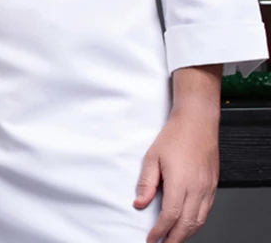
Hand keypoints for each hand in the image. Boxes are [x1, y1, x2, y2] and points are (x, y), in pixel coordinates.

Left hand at [134, 106, 219, 242]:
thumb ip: (146, 182)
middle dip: (174, 238)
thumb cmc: (174, 136)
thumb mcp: (152, 157)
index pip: (170, 216)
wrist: (197, 123)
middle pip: (187, 224)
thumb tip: (139, 203)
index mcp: (180, 182)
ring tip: (173, 239)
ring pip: (199, 221)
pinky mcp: (213, 186)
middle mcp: (197, 189)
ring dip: (186, 233)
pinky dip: (196, 223)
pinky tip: (187, 224)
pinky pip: (206, 212)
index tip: (151, 238)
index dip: (160, 231)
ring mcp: (208, 189)